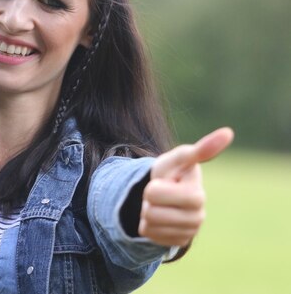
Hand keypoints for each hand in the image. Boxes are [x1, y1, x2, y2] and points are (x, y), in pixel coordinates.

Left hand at [139, 127, 233, 245]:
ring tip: (160, 203)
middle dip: (148, 198)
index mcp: (198, 196)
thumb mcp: (178, 158)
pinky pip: (149, 235)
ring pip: (149, 224)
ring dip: (147, 211)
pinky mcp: (177, 242)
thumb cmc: (172, 172)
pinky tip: (159, 217)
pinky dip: (147, 225)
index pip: (164, 195)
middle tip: (159, 192)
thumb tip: (228, 132)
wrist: (165, 192)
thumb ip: (199, 149)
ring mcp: (188, 232)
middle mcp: (198, 217)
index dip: (158, 189)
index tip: (167, 182)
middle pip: (152, 211)